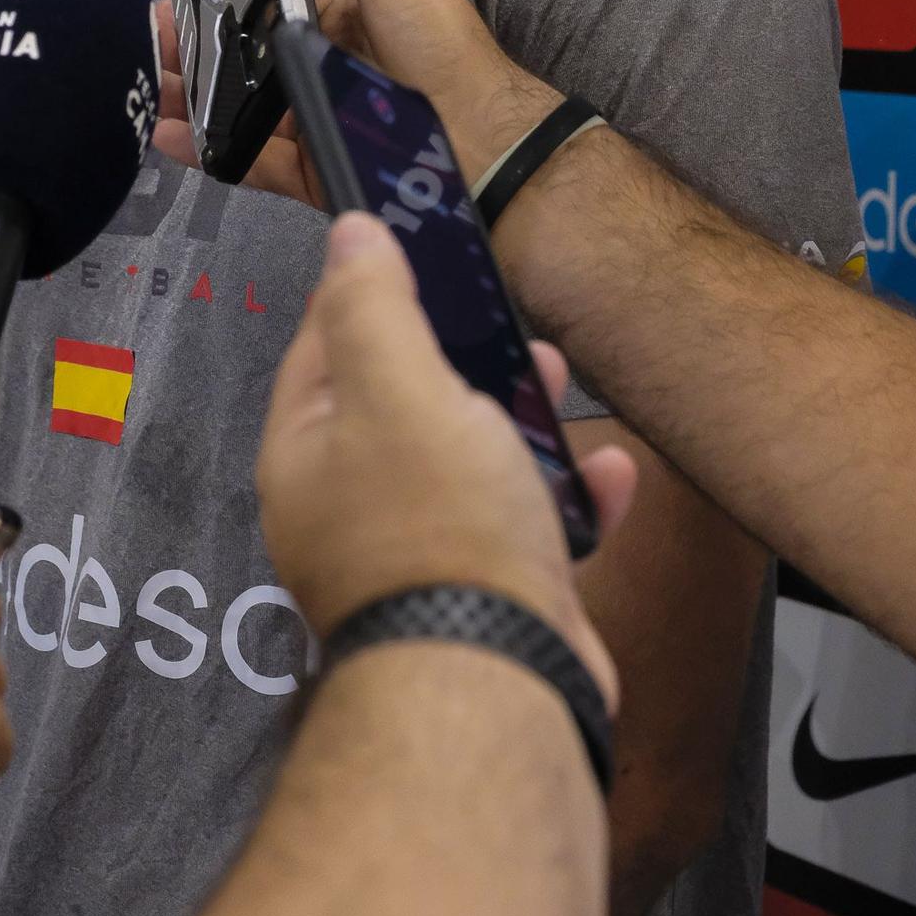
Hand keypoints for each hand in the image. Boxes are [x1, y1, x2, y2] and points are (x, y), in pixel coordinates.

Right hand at [153, 0, 559, 205]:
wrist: (479, 136)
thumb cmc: (442, 41)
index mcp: (333, 16)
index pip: (257, 4)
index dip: (210, 1)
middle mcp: (316, 66)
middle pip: (234, 58)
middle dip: (184, 52)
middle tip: (140, 45)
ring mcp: (309, 117)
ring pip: (229, 109)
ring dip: (182, 98)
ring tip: (142, 86)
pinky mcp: (308, 167)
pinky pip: (244, 158)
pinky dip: (202, 149)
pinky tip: (165, 133)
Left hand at [257, 211, 635, 707]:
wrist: (498, 681)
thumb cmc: (439, 527)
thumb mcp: (399, 386)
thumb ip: (373, 305)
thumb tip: (350, 234)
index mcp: (307, 454)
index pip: (323, 344)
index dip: (371, 289)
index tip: (419, 249)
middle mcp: (349, 508)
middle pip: (401, 400)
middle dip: (460, 353)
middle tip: (504, 320)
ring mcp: (418, 555)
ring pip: (468, 457)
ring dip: (520, 415)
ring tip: (558, 379)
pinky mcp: (486, 593)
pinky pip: (525, 522)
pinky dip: (568, 492)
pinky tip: (607, 470)